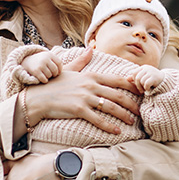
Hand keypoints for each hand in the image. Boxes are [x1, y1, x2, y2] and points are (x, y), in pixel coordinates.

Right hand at [21, 50, 61, 82]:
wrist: (25, 61)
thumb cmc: (40, 61)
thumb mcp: (48, 58)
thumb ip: (56, 61)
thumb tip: (73, 67)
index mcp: (49, 54)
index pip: (59, 63)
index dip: (60, 69)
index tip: (58, 73)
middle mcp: (45, 59)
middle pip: (55, 70)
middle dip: (54, 74)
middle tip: (51, 75)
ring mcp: (40, 65)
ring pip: (50, 75)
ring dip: (48, 77)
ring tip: (45, 75)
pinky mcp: (36, 71)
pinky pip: (44, 79)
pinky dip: (44, 81)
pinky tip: (43, 79)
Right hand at [25, 47, 139, 132]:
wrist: (37, 97)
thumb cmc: (53, 84)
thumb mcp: (69, 69)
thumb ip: (82, 60)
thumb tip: (91, 48)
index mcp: (91, 76)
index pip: (117, 80)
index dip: (131, 86)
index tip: (141, 91)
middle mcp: (90, 85)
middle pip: (118, 95)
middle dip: (132, 104)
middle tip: (140, 111)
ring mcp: (85, 97)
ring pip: (111, 107)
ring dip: (124, 116)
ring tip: (131, 122)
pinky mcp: (78, 110)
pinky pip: (98, 119)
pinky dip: (109, 126)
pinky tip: (117, 131)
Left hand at [132, 65, 164, 93]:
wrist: (165, 81)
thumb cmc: (153, 79)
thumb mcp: (144, 77)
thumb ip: (136, 77)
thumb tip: (126, 79)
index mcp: (143, 67)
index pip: (134, 73)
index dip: (134, 80)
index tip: (138, 85)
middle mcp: (147, 68)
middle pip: (137, 78)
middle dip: (138, 85)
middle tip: (141, 90)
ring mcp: (151, 72)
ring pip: (141, 81)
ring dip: (142, 87)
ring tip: (145, 89)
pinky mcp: (154, 77)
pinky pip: (146, 84)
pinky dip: (146, 88)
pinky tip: (149, 89)